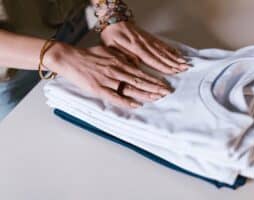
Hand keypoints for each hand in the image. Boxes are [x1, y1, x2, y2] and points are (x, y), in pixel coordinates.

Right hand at [44, 43, 171, 108]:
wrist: (70, 58)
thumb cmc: (89, 55)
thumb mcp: (108, 52)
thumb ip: (122, 58)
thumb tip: (134, 63)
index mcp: (119, 62)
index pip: (141, 73)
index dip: (153, 80)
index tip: (164, 84)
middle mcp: (116, 71)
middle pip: (139, 81)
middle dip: (154, 88)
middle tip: (166, 93)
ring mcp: (108, 80)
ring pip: (130, 89)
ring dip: (145, 94)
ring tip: (157, 99)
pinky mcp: (99, 89)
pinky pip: (115, 97)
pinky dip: (126, 102)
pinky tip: (136, 105)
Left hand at [101, 22, 188, 73]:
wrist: (113, 20)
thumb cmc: (112, 35)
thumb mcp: (113, 48)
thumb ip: (125, 57)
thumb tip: (137, 65)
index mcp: (135, 47)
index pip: (152, 59)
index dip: (163, 66)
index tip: (173, 71)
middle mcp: (144, 43)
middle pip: (161, 55)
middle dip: (173, 63)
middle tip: (184, 69)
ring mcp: (148, 40)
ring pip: (163, 49)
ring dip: (174, 57)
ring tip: (184, 63)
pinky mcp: (149, 37)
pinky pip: (161, 44)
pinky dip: (170, 49)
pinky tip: (177, 53)